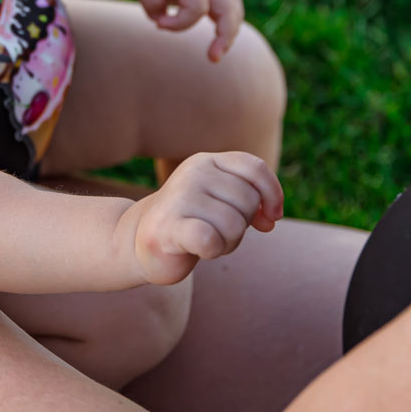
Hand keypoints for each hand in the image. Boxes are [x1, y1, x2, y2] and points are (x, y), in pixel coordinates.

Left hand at [111, 0, 243, 61]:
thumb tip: (162, 18)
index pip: (197, 4)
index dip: (179, 22)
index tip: (157, 23)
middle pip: (229, 5)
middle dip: (226, 33)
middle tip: (212, 58)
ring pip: (232, 5)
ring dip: (230, 29)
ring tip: (215, 54)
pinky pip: (225, 5)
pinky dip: (226, 22)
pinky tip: (215, 41)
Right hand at [119, 151, 282, 285]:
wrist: (138, 242)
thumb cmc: (190, 221)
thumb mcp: (220, 200)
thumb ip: (249, 198)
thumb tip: (272, 216)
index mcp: (207, 160)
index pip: (255, 169)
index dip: (272, 195)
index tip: (271, 218)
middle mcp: (193, 172)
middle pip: (249, 202)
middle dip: (242, 226)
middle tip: (218, 232)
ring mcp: (179, 196)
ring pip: (235, 225)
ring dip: (228, 243)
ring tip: (205, 241)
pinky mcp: (168, 226)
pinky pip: (211, 239)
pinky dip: (213, 250)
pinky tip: (198, 249)